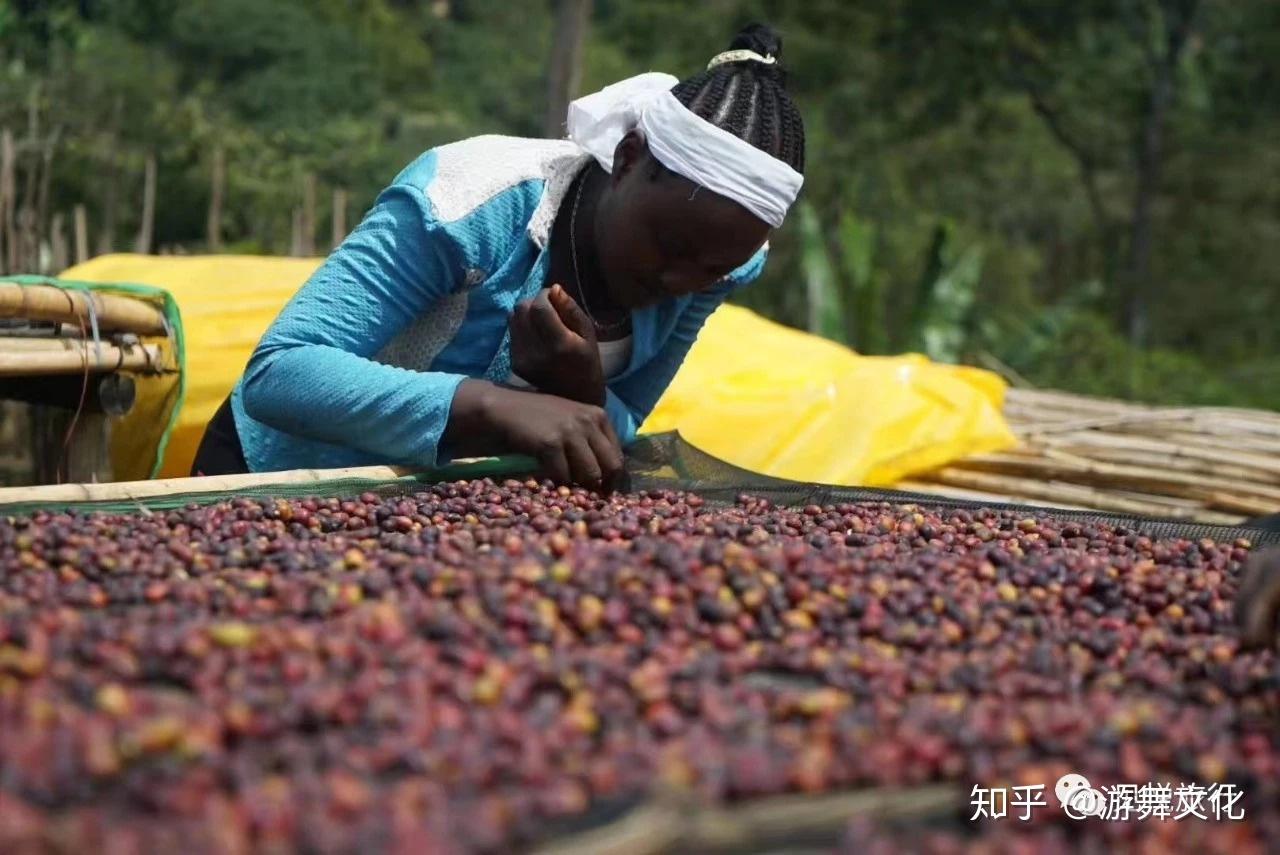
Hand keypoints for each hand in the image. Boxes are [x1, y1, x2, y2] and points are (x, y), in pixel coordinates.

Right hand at [445, 380, 623, 490]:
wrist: (506, 408)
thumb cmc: (539, 418)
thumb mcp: (572, 421)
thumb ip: (591, 440)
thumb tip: (607, 476)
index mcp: (598, 416)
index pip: (618, 455)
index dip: (614, 478)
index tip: (604, 491)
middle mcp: (588, 421)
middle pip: (611, 466)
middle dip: (603, 486)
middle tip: (591, 498)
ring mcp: (570, 431)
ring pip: (590, 474)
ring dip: (580, 486)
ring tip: (568, 488)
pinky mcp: (550, 443)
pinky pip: (563, 475)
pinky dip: (558, 483)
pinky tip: (549, 479)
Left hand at [509, 285, 604, 405]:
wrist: (575, 395)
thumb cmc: (587, 361)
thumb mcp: (588, 333)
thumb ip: (571, 309)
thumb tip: (553, 288)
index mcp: (559, 344)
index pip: (539, 307)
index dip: (544, 295)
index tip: (553, 296)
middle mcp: (537, 352)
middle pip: (521, 309)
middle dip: (533, 302)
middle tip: (547, 308)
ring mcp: (522, 359)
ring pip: (513, 318)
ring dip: (525, 313)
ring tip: (541, 321)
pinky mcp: (515, 363)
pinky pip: (512, 332)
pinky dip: (522, 327)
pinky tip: (536, 335)